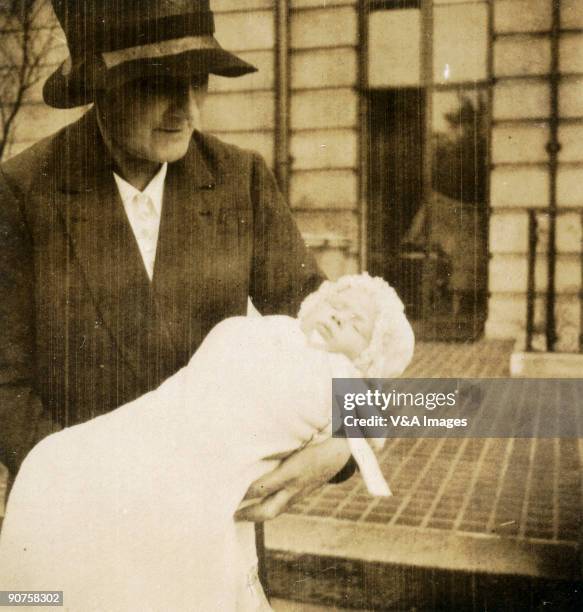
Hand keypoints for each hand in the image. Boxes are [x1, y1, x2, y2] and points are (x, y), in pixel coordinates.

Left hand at [234, 437, 350, 521]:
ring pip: (275, 512)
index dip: (244, 492)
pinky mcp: (301, 495)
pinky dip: (266, 509)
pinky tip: (255, 507)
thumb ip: (275, 447)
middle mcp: (295, 487)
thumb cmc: (317, 439)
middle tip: (229, 514)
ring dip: (255, 515)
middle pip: (268, 511)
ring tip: (237, 514)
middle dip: (248, 515)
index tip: (227, 490)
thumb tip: (249, 446)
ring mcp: (299, 494)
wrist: (343, 450)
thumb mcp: (297, 441)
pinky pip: (281, 507)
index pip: (262, 487)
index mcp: (292, 472)